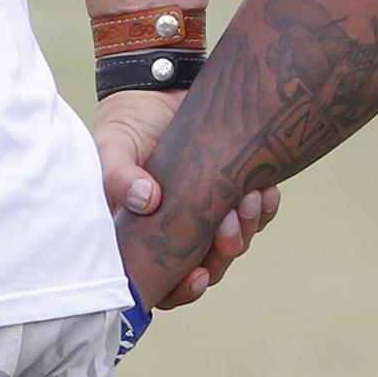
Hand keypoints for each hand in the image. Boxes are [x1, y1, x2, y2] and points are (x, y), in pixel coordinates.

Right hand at [94, 88, 279, 316]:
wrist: (160, 86)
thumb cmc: (127, 122)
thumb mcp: (111, 146)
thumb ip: (118, 175)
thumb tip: (146, 201)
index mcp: (141, 235)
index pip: (160, 283)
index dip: (181, 290)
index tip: (198, 275)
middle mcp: (176, 231)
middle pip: (206, 268)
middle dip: (223, 253)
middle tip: (229, 225)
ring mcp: (207, 213)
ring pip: (234, 243)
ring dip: (246, 229)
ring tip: (249, 199)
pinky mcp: (232, 191)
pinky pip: (256, 213)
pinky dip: (265, 208)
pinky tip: (266, 191)